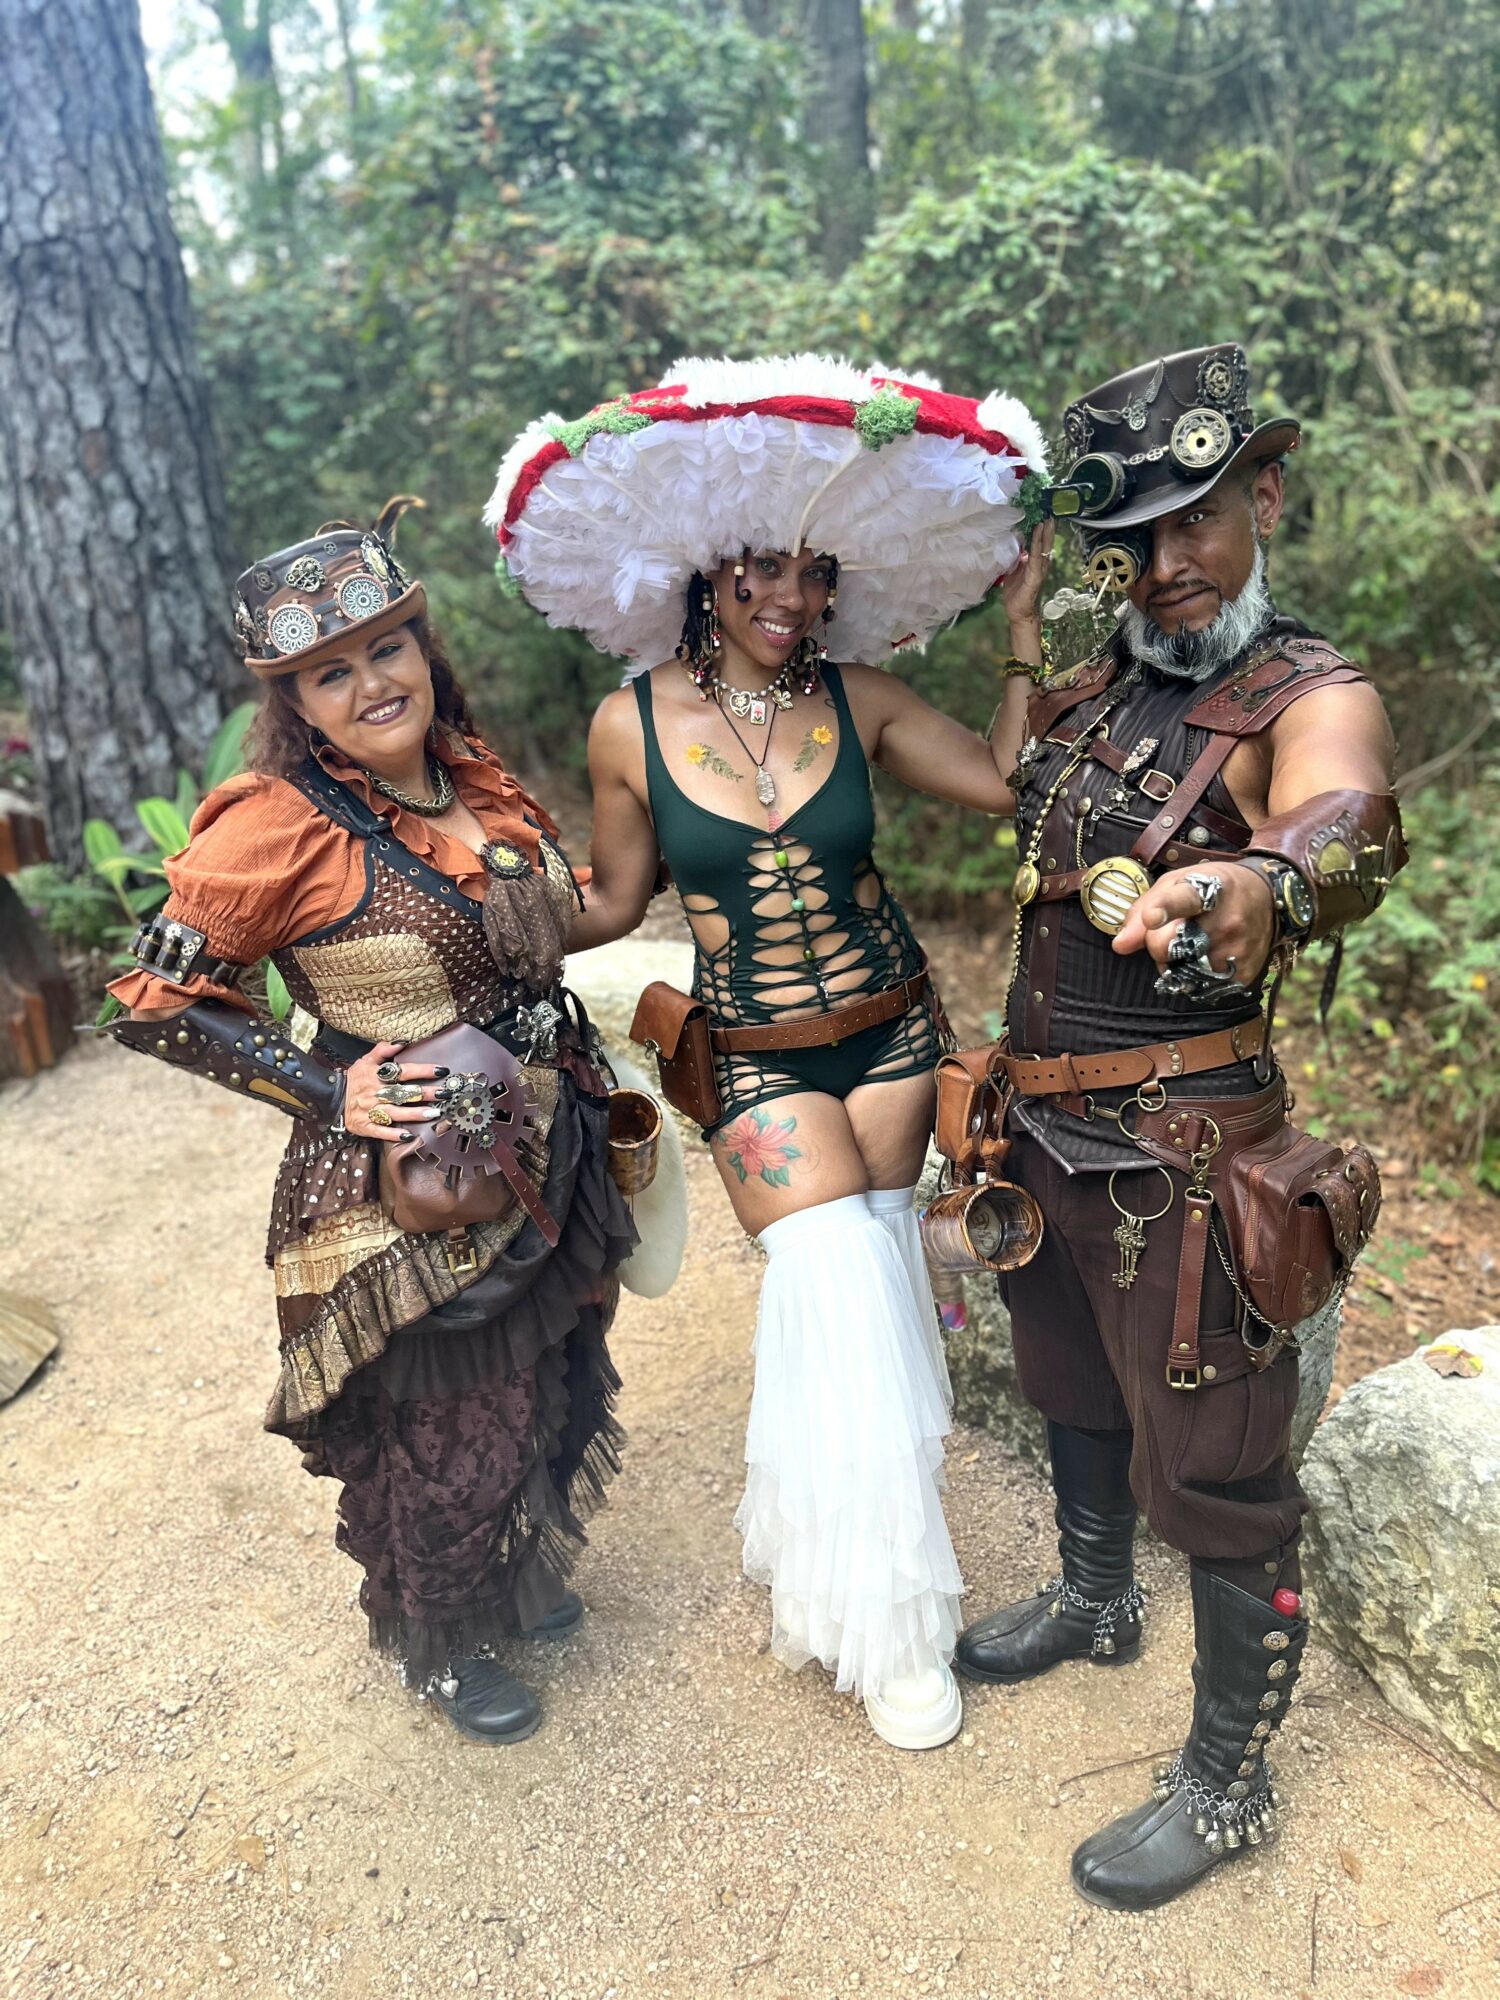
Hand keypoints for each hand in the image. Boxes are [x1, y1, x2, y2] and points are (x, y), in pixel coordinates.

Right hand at [340, 1040, 445, 1143]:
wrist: (332, 1098)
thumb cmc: (354, 1079)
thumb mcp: (365, 1060)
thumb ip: (383, 1050)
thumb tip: (401, 1042)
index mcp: (376, 1075)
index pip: (403, 1071)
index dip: (423, 1070)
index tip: (441, 1070)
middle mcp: (375, 1093)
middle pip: (403, 1093)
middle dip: (425, 1093)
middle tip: (444, 1093)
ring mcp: (370, 1111)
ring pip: (395, 1113)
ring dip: (415, 1114)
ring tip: (434, 1113)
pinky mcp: (365, 1126)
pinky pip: (381, 1131)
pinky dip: (394, 1134)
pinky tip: (409, 1135)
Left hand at [1000, 520, 1055, 636]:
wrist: (1018, 612)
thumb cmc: (1015, 593)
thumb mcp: (1012, 570)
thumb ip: (1014, 558)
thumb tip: (1013, 544)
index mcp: (1034, 563)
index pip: (1039, 543)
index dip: (1040, 530)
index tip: (1040, 515)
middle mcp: (1040, 564)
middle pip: (1045, 543)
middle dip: (1047, 528)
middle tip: (1048, 512)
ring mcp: (1039, 569)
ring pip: (1043, 547)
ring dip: (1045, 533)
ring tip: (1047, 519)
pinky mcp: (1035, 575)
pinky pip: (1035, 556)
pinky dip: (1036, 543)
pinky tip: (1038, 533)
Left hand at [1112, 865, 1275, 984]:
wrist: (1268, 899)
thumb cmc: (1215, 887)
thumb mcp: (1177, 882)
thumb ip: (1142, 910)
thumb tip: (1120, 945)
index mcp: (1207, 889)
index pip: (1183, 900)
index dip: (1164, 909)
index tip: (1151, 917)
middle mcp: (1225, 921)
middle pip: (1165, 947)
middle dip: (1157, 942)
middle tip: (1174, 930)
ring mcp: (1235, 951)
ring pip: (1178, 972)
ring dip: (1175, 962)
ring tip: (1194, 941)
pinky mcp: (1242, 975)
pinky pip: (1197, 986)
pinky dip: (1193, 975)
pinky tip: (1207, 956)